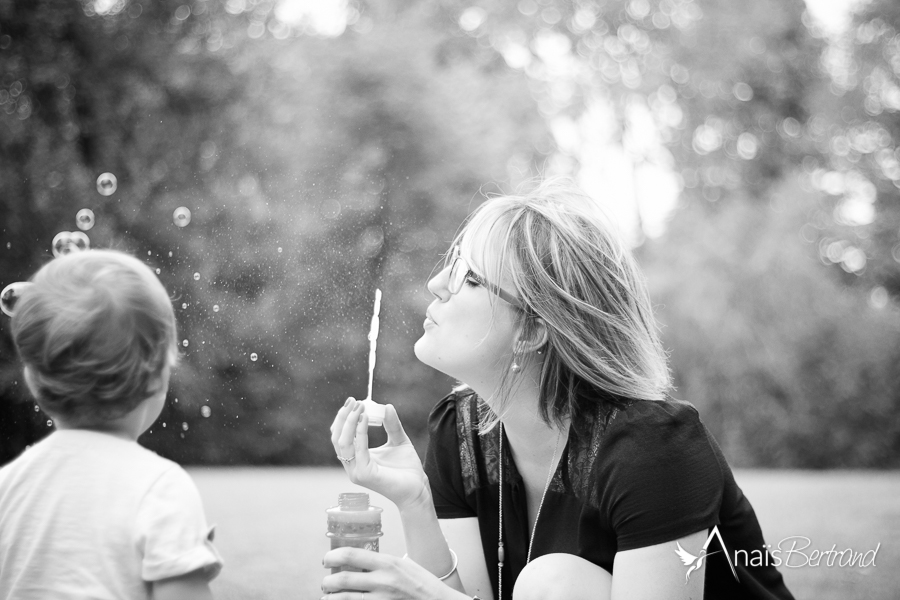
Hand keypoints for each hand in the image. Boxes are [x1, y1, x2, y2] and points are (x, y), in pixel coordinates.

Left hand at [322, 548, 455, 599]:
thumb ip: (382, 564)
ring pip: (344, 599)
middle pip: (342, 579)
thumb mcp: (403, 565)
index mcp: (388, 563)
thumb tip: (359, 563)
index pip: (351, 555)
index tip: (327, 560)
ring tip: (327, 597)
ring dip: (330, 598)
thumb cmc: (423, 584)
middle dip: (327, 582)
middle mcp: (383, 581)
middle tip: (325, 582)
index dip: (332, 557)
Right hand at [330, 398, 428, 510]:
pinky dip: (360, 431)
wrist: (417, 488)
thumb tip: (387, 406)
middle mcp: (352, 465)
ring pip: (343, 443)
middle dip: (343, 417)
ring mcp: (356, 471)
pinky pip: (358, 449)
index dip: (344, 418)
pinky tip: (365, 418)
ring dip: (349, 422)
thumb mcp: (398, 440)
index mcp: (357, 457)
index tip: (353, 401)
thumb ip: (391, 425)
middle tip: (354, 401)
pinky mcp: (364, 474)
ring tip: (359, 407)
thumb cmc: (407, 468)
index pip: (341, 436)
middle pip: (337, 438)